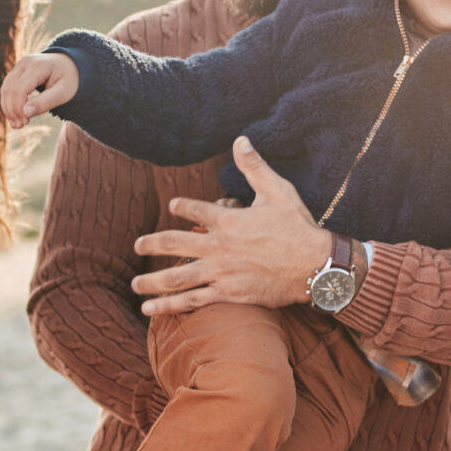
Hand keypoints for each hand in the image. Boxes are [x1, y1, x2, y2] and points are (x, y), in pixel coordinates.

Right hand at [1, 53, 79, 127]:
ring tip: (17, 124)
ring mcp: (19, 66)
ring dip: (8, 107)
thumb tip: (25, 113)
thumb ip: (46, 102)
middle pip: (10, 89)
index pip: (20, 88)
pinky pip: (7, 88)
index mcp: (38, 66)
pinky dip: (9, 102)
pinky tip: (15, 116)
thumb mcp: (63, 93)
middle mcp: (25, 63)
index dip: (19, 107)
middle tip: (19, 126)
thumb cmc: (68, 79)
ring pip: (5, 88)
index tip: (25, 122)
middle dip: (12, 110)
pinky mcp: (16, 72)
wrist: (68, 65)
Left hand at [131, 137, 331, 315]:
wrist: (314, 266)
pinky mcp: (228, 294)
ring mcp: (221, 272)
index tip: (173, 206)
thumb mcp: (277, 190)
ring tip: (135, 286)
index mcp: (227, 219)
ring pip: (176, 277)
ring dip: (152, 281)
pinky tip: (150, 310)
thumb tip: (240, 140)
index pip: (193, 209)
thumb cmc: (298, 227)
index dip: (181, 206)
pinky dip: (170, 306)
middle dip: (151, 244)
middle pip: (173, 243)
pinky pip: (193, 300)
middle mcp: (218, 246)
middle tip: (136, 246)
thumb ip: (254, 167)